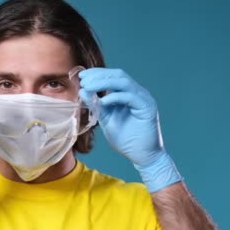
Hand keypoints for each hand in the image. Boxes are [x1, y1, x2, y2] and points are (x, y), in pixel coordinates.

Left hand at [79, 68, 181, 192]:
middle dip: (99, 75)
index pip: (112, 76)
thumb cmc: (126, 139)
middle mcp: (137, 92)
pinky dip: (115, 97)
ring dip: (104, 82)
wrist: (141, 156)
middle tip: (83, 80)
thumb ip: (96, 105)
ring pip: (124, 82)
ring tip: (88, 87)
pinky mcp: (148, 107)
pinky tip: (102, 101)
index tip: (81, 76)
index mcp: (128, 93)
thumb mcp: (106, 119)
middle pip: (118, 75)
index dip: (97, 74)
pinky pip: (130, 97)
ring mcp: (144, 98)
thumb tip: (83, 91)